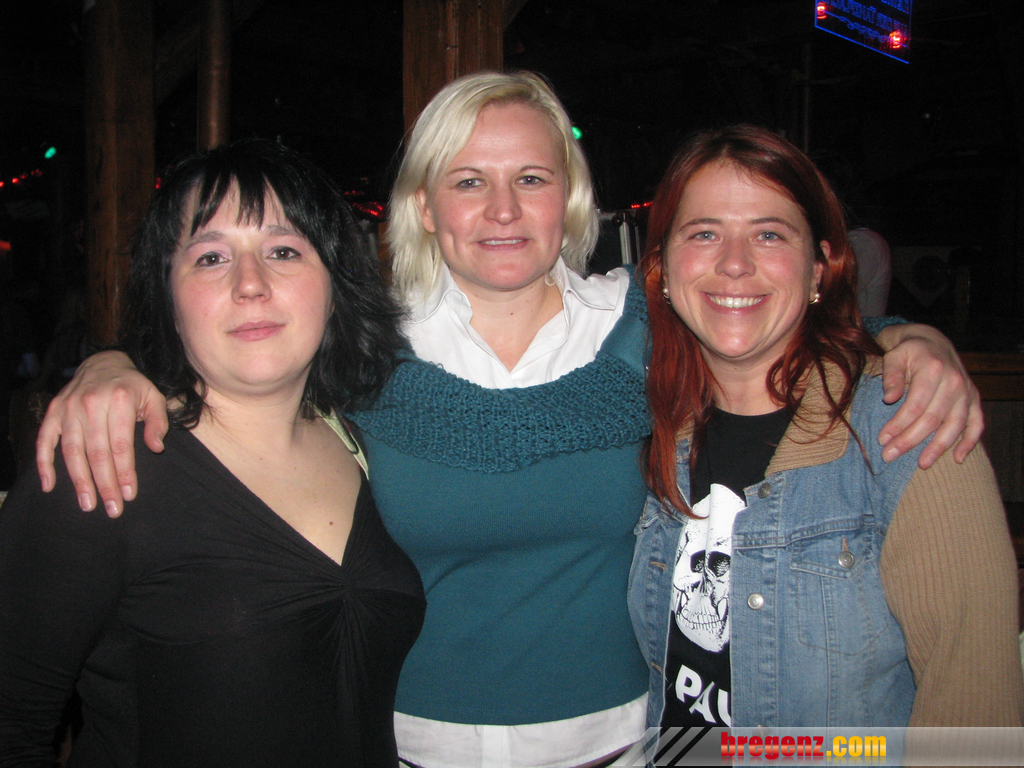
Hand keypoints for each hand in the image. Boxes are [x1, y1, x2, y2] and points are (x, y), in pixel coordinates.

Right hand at [36, 351, 167, 516]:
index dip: (124, 472)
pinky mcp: (53, 412)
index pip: (121, 445)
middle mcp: (91, 404)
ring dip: (79, 480)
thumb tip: (156, 448)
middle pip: (97, 453)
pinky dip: (44, 464)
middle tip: (111, 509)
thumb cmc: (133, 386)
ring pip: (72, 451)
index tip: (128, 495)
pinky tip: (49, 485)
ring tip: (87, 504)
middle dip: (105, 484)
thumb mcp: (154, 398)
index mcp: (119, 401)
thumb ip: (158, 422)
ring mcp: (68, 408)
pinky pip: (45, 441)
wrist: (104, 362)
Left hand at [876, 324, 982, 467]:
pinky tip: (958, 458)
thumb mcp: (894, 355)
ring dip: (938, 447)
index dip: (898, 425)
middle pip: (932, 419)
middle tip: (890, 456)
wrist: (932, 341)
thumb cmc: (908, 351)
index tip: (882, 439)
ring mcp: (966, 391)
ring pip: (954, 425)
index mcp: (933, 370)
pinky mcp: (974, 399)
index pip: (915, 405)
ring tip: (922, 464)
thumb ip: (892, 375)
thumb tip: (889, 398)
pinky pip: (977, 423)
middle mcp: (954, 382)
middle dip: (910, 440)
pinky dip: (970, 442)